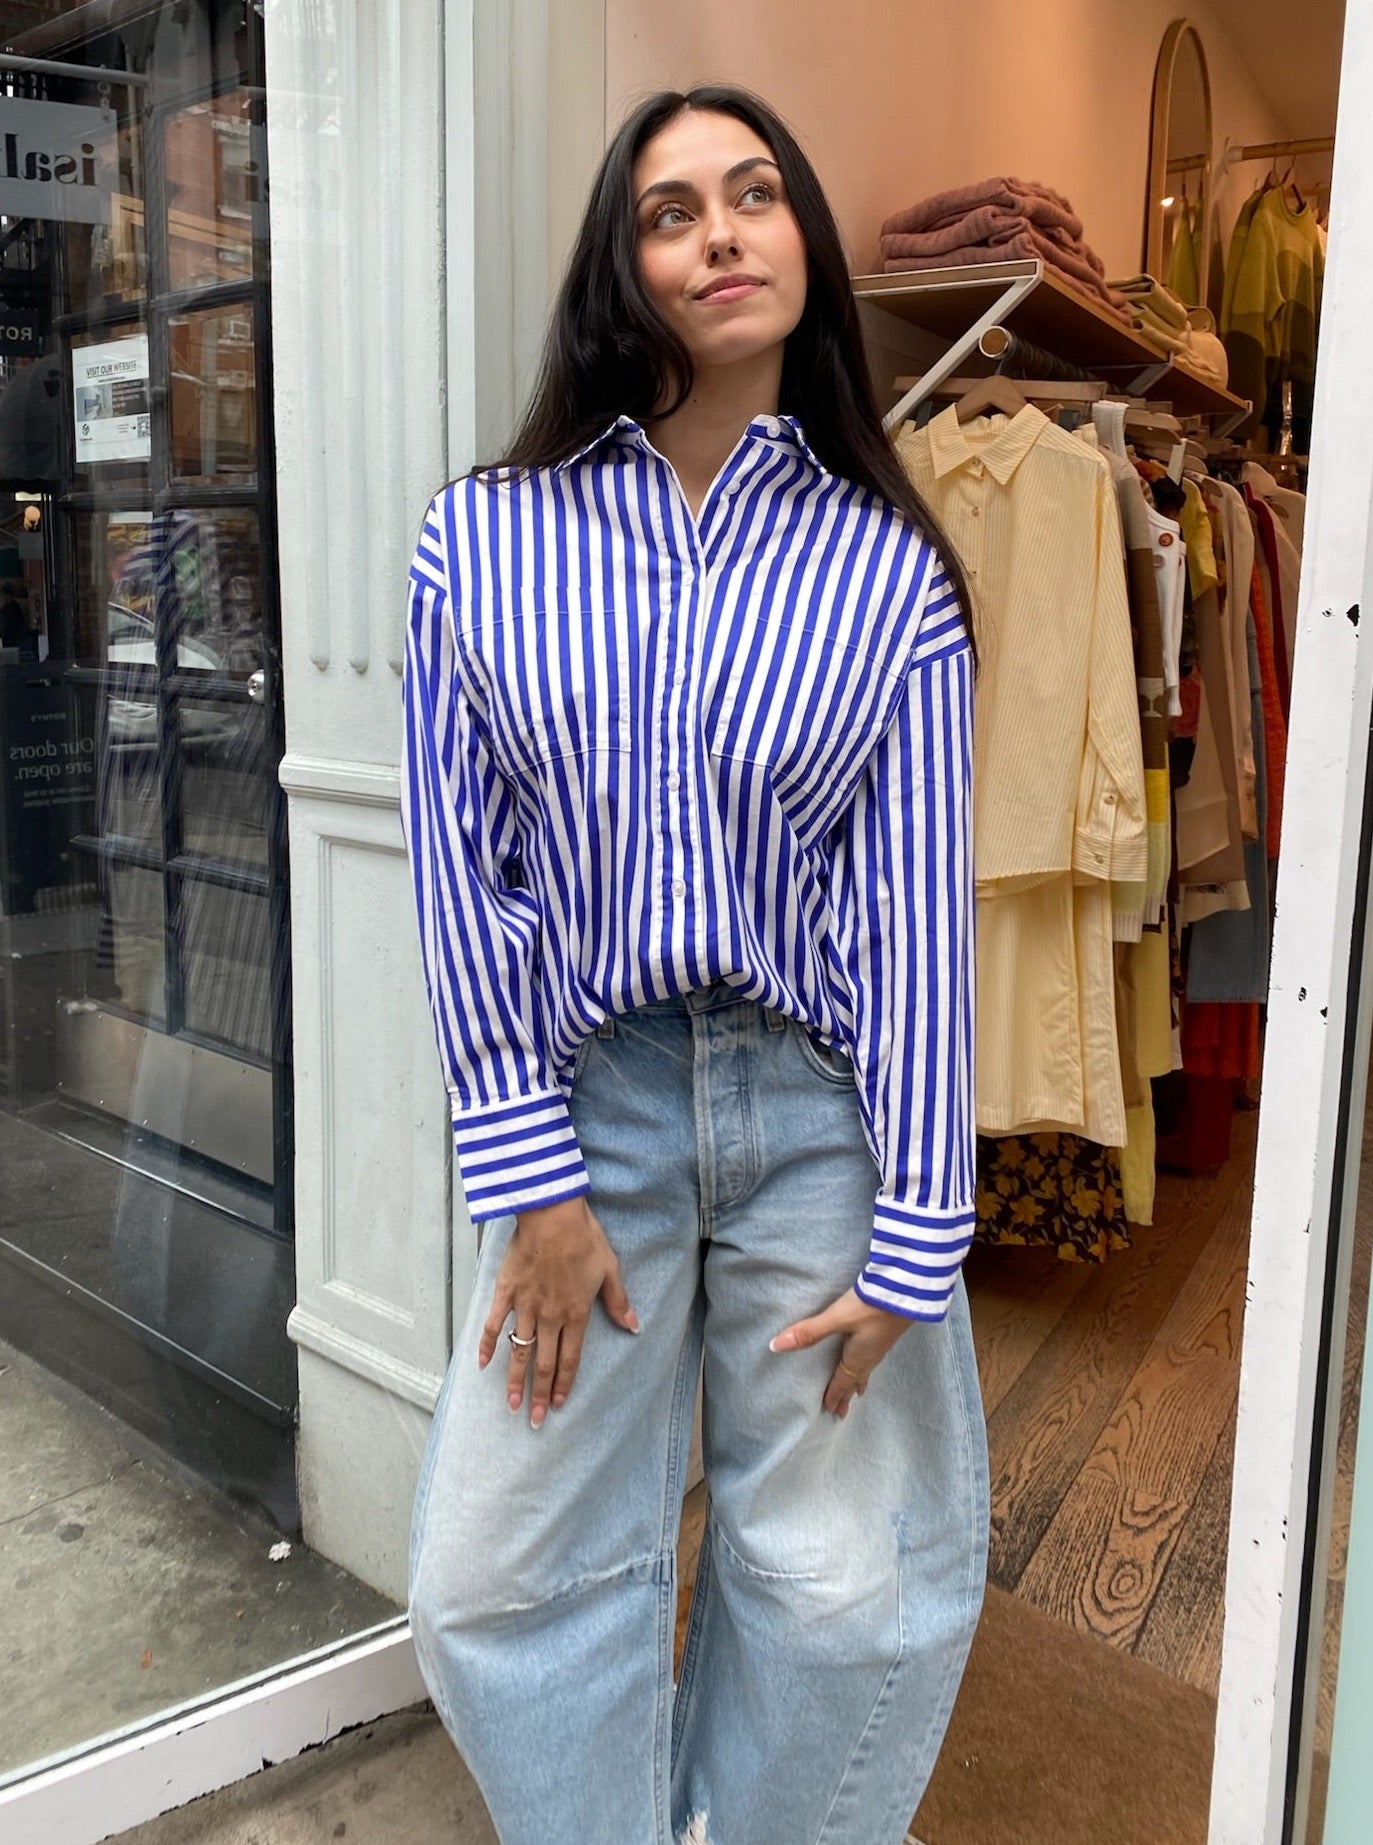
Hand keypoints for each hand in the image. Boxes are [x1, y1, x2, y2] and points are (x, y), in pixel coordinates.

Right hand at [478, 1195, 637, 1427]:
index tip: (559, 1405)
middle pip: (545, 1363)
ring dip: (515, 1380)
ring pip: (520, 1351)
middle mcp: (550, 1317)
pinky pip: (495, 1324)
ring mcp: (526, 1306)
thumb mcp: (610, 1269)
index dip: (564, 1384)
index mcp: (576, 1314)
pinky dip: (489, 1345)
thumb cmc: (584, 1239)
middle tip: (535, 1420)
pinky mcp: (506, 1292)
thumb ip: (618, 1302)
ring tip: (511, 1404)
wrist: (552, 1215)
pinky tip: (483, 1364)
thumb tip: (633, 1326)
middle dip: (540, 1394)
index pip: (570, 1359)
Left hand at [769, 1287, 911, 1417]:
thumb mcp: (837, 1318)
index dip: (835, 1395)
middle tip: (842, 1412)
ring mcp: (882, 1344)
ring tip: (859, 1390)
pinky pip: (875, 1357)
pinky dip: (869, 1365)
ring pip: (868, 1369)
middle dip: (848, 1394)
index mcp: (858, 1357)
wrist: (907, 1290)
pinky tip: (872, 1356)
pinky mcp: (888, 1331)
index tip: (831, 1410)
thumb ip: (809, 1332)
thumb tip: (775, 1346)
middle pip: (856, 1379)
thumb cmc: (870, 1306)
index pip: (842, 1381)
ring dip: (860, 1381)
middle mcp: (871, 1354)